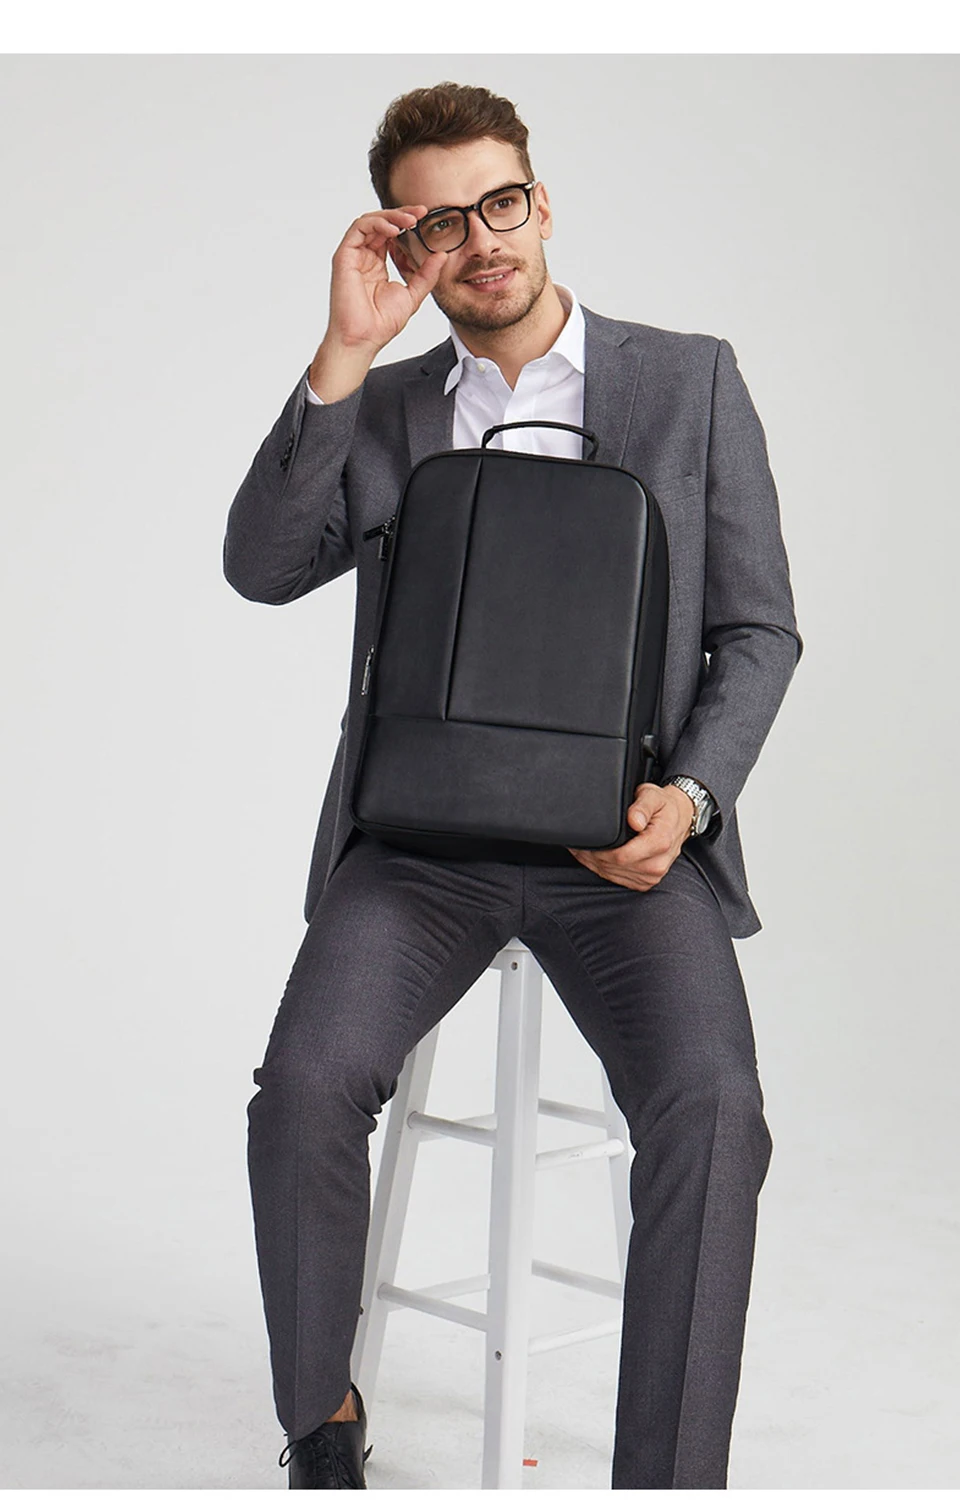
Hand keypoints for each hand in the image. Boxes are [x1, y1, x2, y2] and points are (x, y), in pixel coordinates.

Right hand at [325, 205, 447, 355]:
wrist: (364, 339)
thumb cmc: (381, 323)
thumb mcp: (413, 294)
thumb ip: (426, 275)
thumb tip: (441, 256)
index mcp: (377, 264)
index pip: (391, 235)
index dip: (407, 224)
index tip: (426, 218)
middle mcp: (364, 257)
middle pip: (381, 224)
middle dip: (402, 215)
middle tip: (421, 212)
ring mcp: (353, 256)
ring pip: (370, 222)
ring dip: (391, 217)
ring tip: (410, 220)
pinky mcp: (344, 257)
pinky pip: (358, 229)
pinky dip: (376, 223)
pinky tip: (394, 230)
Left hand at [567, 782, 694, 891]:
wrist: (679, 820)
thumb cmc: (663, 807)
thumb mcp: (653, 795)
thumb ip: (642, 806)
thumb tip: (634, 820)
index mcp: (659, 843)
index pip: (621, 855)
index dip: (599, 850)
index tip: (588, 840)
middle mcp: (657, 864)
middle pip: (613, 866)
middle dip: (593, 855)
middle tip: (581, 841)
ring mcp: (651, 876)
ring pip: (611, 875)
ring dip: (594, 863)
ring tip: (586, 848)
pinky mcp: (645, 882)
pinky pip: (617, 880)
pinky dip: (603, 869)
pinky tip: (596, 857)